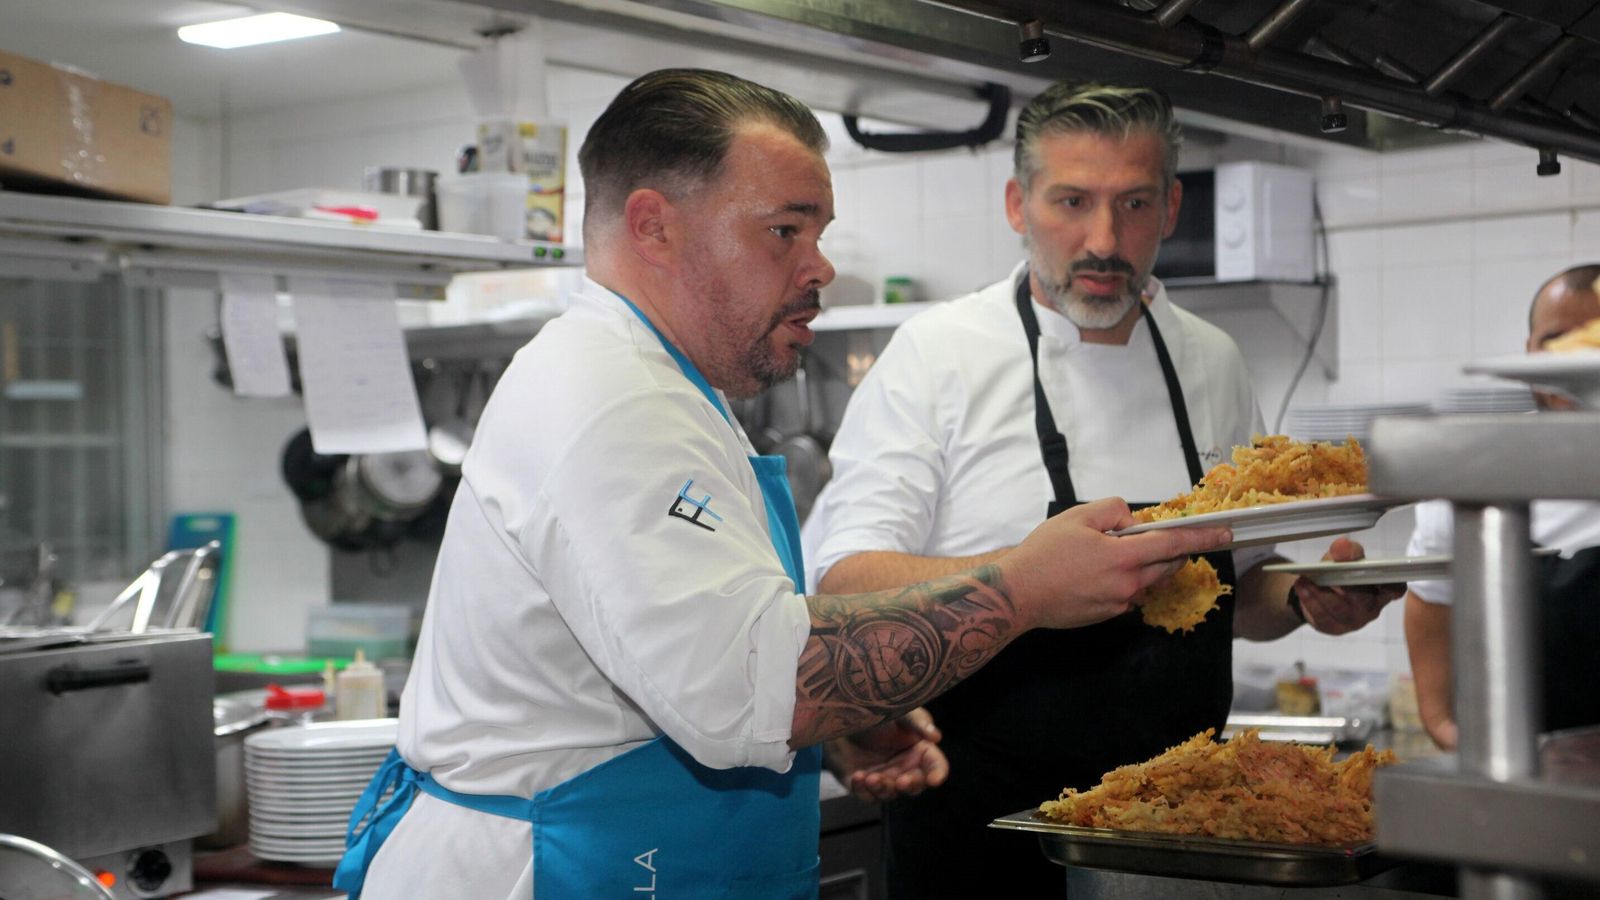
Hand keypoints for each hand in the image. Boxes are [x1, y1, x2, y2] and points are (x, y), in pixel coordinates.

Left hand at [823, 707, 948, 801]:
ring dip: (883, 788)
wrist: (843, 715)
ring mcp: (884, 779)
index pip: (936, 766)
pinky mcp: (863, 785)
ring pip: (890, 793)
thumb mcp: (900, 712)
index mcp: (920, 751)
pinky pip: (866, 795)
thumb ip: (917, 723)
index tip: (934, 780)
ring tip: (871, 777)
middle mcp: (905, 769)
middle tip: (901, 781)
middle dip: (910, 785)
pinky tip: (858, 777)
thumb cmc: (877, 711)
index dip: (937, 774)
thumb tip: (936, 737)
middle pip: (915, 786)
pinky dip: (862, 789)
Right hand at [1005, 497, 1232, 629]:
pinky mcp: (1110, 615)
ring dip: (1147, 565)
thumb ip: (1114, 511)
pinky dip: (1126, 580)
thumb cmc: (1043, 554)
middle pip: (1167, 564)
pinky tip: (1098, 574)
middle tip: (1160, 538)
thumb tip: (1134, 522)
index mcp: (1123, 556)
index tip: (1225, 534)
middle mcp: (1128, 583)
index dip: (1202, 537)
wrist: (1019, 594)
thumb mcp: (1077, 516)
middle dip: (1171, 550)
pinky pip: (1131, 594)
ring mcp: (1120, 603)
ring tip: (1118, 554)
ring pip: (1149, 580)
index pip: (1173, 543)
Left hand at [1293, 537, 1405, 634]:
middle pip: (1363, 600)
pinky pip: (1324, 617)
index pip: (1395, 589)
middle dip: (1345, 586)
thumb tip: (1342, 545)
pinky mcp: (1335, 627)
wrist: (1316, 590)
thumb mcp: (1345, 558)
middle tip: (1329, 575)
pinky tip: (1302, 588)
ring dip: (1320, 594)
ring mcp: (1354, 621)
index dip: (1391, 585)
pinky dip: (1310, 601)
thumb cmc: (1340, 572)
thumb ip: (1348, 552)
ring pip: (1340, 609)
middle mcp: (1372, 607)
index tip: (1377, 576)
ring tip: (1304, 580)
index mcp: (1382, 588)